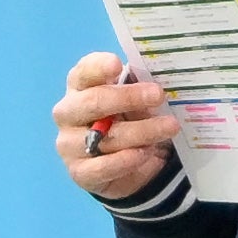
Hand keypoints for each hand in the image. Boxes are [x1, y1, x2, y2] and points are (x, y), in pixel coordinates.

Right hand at [53, 52, 180, 199]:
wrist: (121, 163)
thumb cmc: (125, 117)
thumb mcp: (132, 99)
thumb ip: (138, 87)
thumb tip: (158, 82)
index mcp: (79, 86)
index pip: (83, 72)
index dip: (98, 67)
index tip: (117, 65)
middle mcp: (68, 112)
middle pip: (93, 102)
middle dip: (128, 97)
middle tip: (158, 95)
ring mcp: (69, 144)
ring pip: (104, 137)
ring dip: (141, 131)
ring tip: (169, 127)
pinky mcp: (79, 172)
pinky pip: (101, 167)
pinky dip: (125, 161)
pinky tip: (144, 154)